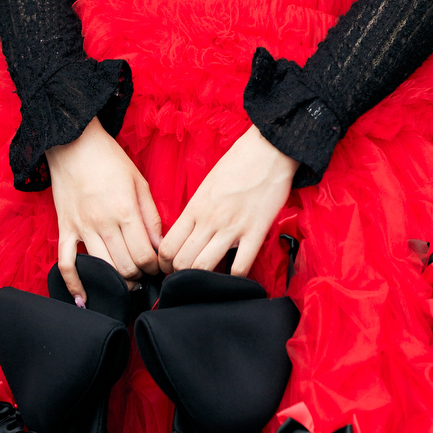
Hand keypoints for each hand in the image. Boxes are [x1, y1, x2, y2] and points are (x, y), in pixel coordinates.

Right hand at [46, 118, 164, 296]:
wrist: (72, 142)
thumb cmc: (109, 159)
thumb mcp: (139, 182)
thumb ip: (151, 216)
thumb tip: (160, 245)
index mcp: (125, 210)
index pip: (144, 255)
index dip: (155, 267)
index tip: (160, 266)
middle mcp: (103, 223)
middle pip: (125, 266)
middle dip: (140, 275)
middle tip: (146, 273)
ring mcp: (81, 227)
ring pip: (102, 268)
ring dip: (118, 280)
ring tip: (128, 279)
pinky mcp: (64, 228)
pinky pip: (65, 262)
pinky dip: (74, 283)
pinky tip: (84, 298)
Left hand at [158, 125, 298, 277]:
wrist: (268, 151)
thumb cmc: (237, 165)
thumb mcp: (206, 186)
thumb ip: (196, 211)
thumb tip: (187, 233)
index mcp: (194, 208)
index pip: (168, 246)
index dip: (164, 264)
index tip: (169, 268)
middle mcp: (209, 220)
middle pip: (182, 261)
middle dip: (179, 275)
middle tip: (186, 278)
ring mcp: (232, 228)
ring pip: (204, 267)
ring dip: (202, 279)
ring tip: (206, 280)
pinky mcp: (256, 232)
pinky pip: (240, 266)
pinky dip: (234, 278)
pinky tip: (234, 275)